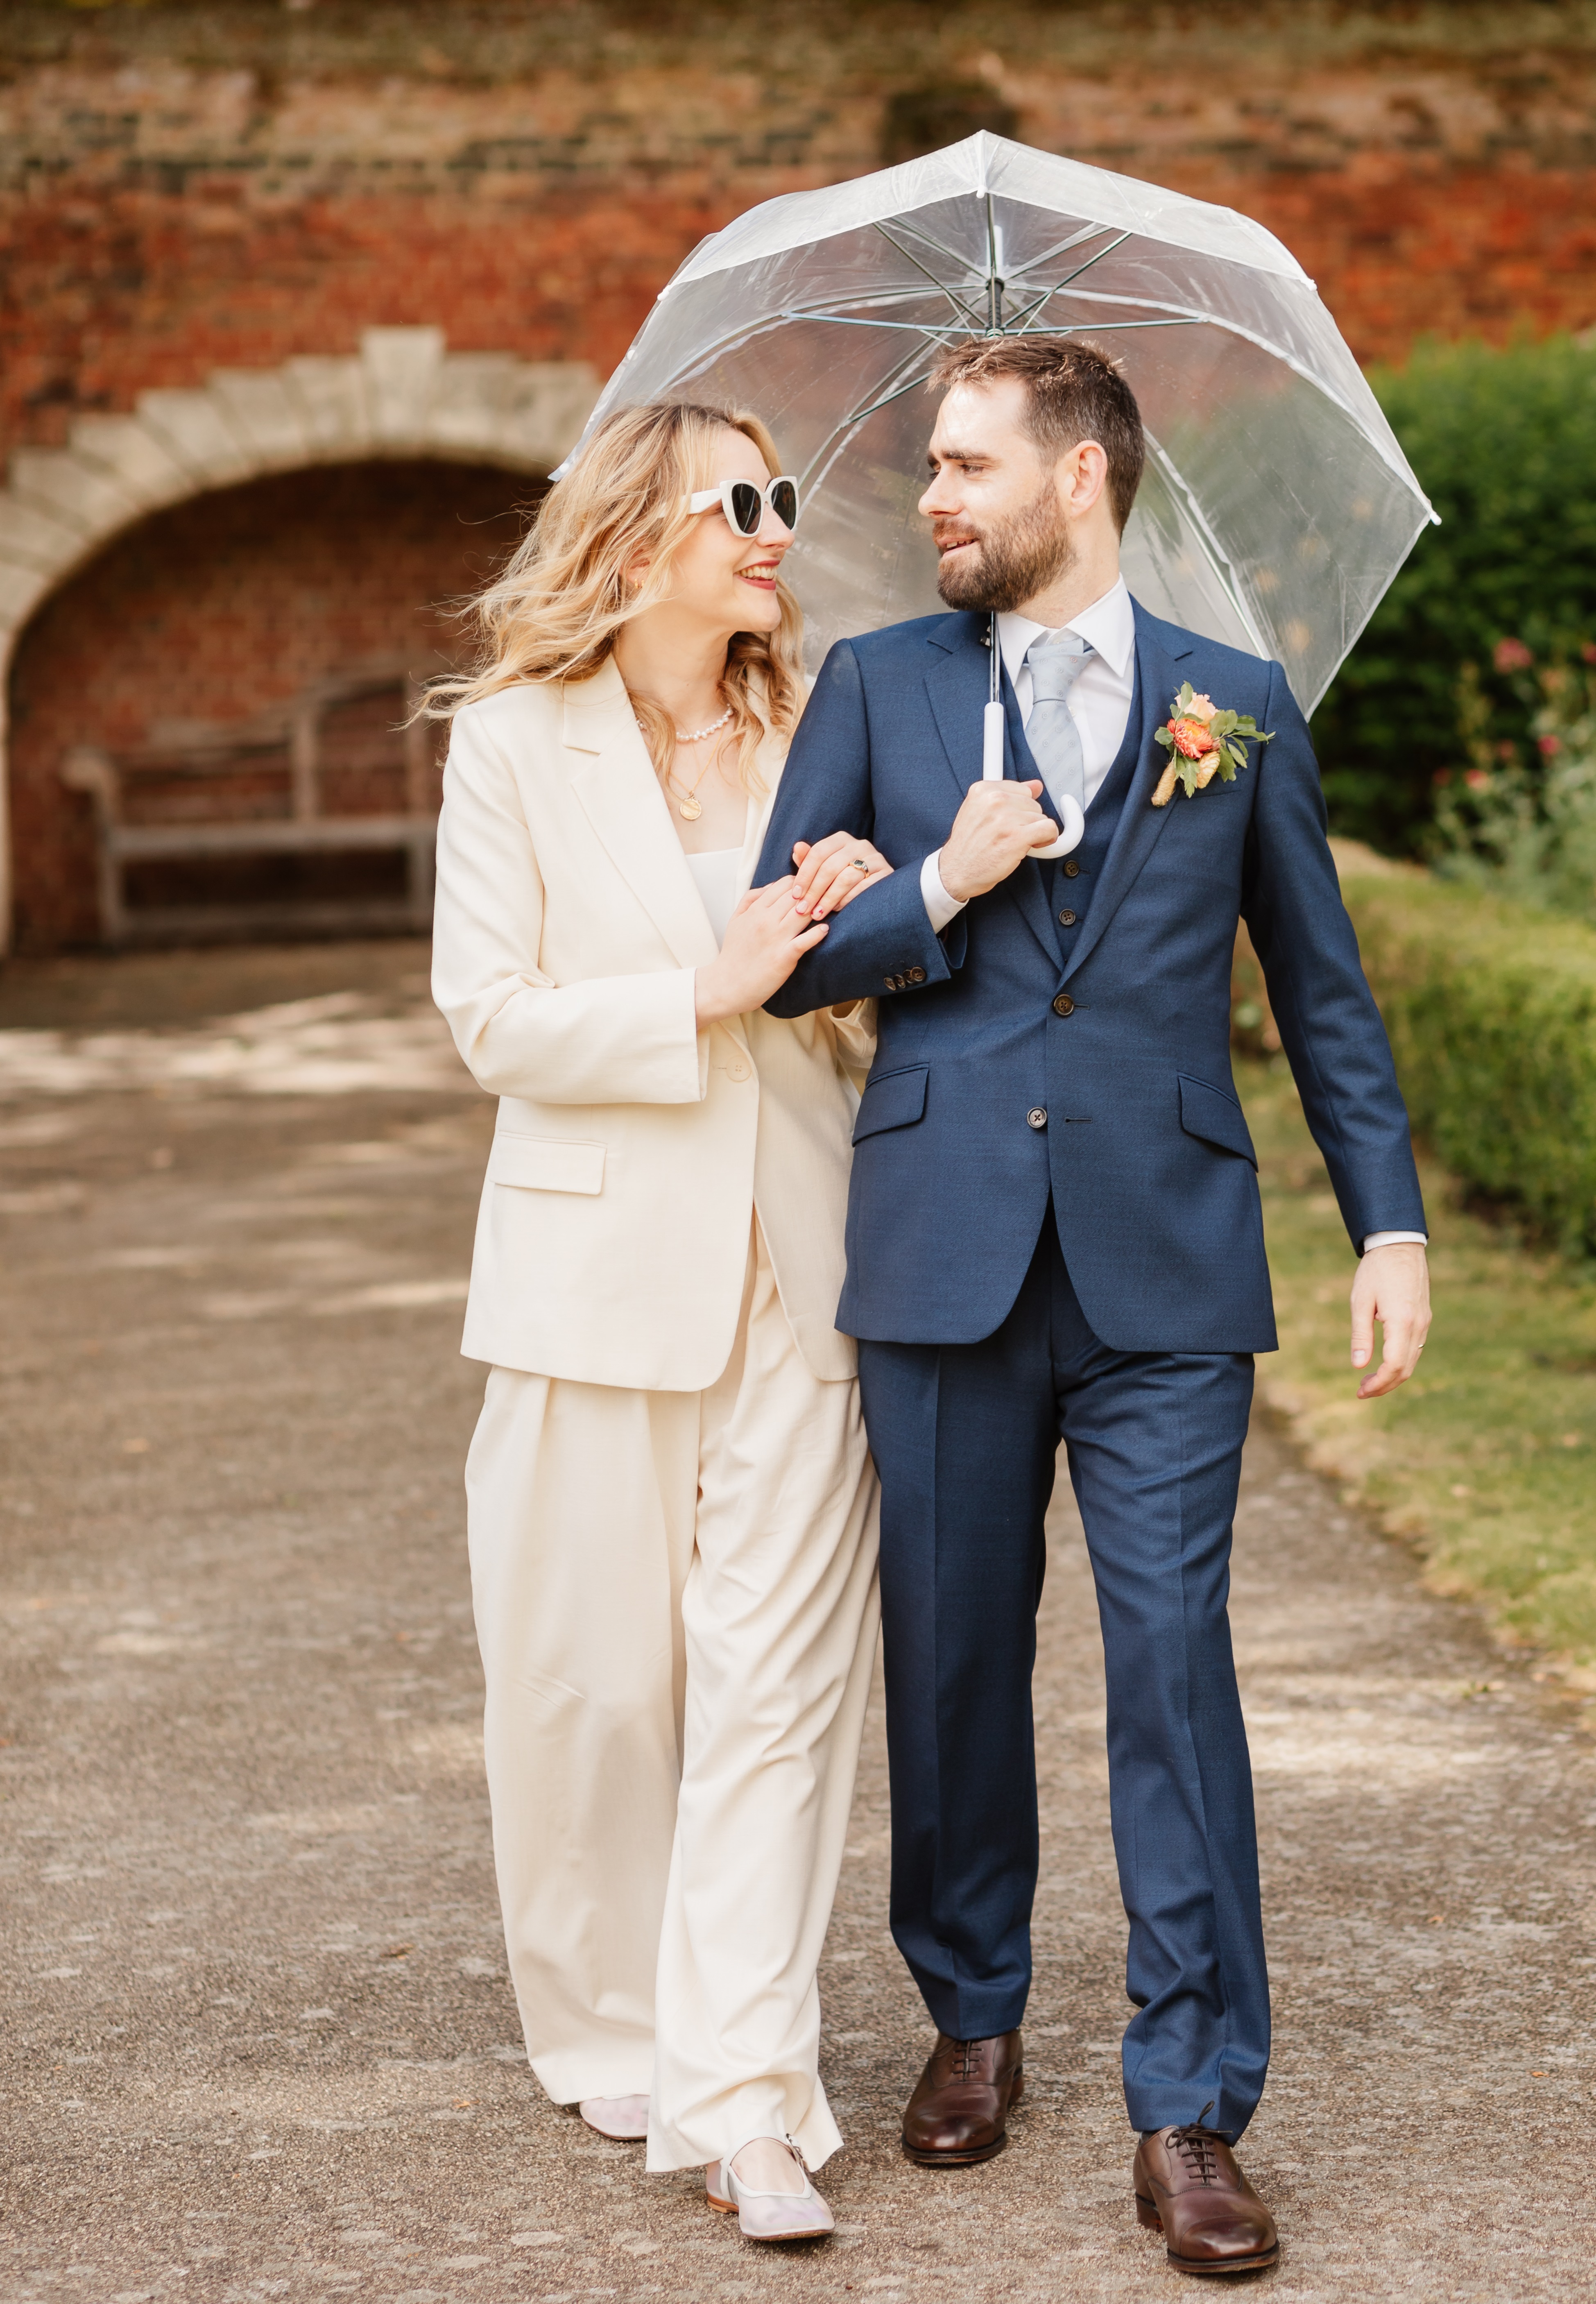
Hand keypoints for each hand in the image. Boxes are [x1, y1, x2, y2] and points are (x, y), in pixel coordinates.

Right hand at [695, 876, 826, 1023]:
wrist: (727, 985)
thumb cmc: (734, 954)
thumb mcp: (736, 919)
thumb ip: (751, 899)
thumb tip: (772, 885)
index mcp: (755, 910)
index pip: (785, 884)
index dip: (801, 884)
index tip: (807, 892)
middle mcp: (766, 920)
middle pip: (797, 895)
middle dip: (812, 894)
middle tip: (822, 900)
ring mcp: (776, 938)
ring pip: (804, 913)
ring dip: (818, 910)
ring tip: (824, 913)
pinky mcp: (784, 957)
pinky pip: (805, 940)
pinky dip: (817, 933)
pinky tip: (823, 930)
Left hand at [790, 833, 893, 918]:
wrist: (874, 891)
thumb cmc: (840, 879)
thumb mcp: (822, 870)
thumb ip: (808, 860)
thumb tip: (797, 847)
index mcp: (841, 839)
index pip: (818, 853)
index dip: (804, 875)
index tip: (795, 895)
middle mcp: (859, 844)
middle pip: (830, 867)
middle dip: (814, 891)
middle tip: (803, 910)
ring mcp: (875, 858)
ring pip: (845, 878)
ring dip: (828, 899)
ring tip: (817, 914)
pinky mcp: (885, 873)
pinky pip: (863, 888)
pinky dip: (847, 900)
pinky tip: (837, 910)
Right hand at [938, 780, 1059, 901]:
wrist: (957, 871)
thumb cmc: (967, 846)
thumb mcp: (980, 812)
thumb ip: (1008, 796)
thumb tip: (1035, 786)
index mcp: (983, 790)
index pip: (1022, 790)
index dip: (1020, 809)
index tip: (1012, 821)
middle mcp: (994, 800)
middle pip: (1033, 803)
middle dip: (1026, 821)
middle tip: (1009, 835)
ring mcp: (1006, 817)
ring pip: (1041, 817)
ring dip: (1033, 833)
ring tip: (1013, 842)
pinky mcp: (1017, 836)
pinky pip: (1049, 829)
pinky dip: (1047, 839)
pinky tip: (1033, 845)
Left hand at [1349, 1242, 1430, 1398]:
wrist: (1399, 1244)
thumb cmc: (1376, 1270)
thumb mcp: (1360, 1301)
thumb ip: (1360, 1335)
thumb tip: (1358, 1365)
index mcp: (1402, 1322)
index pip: (1394, 1366)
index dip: (1378, 1384)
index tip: (1360, 1391)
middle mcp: (1418, 1325)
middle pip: (1406, 1369)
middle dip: (1384, 1385)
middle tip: (1361, 1391)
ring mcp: (1424, 1322)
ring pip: (1412, 1360)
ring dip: (1393, 1375)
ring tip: (1369, 1380)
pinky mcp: (1424, 1317)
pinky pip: (1415, 1347)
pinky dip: (1400, 1362)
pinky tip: (1383, 1361)